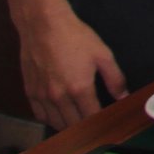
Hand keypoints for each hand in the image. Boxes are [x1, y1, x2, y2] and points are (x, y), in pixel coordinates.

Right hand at [21, 9, 126, 129]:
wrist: (44, 26)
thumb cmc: (75, 38)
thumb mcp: (103, 54)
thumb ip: (115, 78)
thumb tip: (123, 96)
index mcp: (79, 88)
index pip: (91, 117)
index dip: (100, 122)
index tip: (106, 123)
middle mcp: (58, 97)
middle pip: (72, 124)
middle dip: (85, 127)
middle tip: (94, 125)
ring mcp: (42, 96)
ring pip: (55, 123)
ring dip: (67, 126)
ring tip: (78, 122)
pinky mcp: (30, 92)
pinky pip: (40, 115)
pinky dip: (50, 119)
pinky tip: (59, 115)